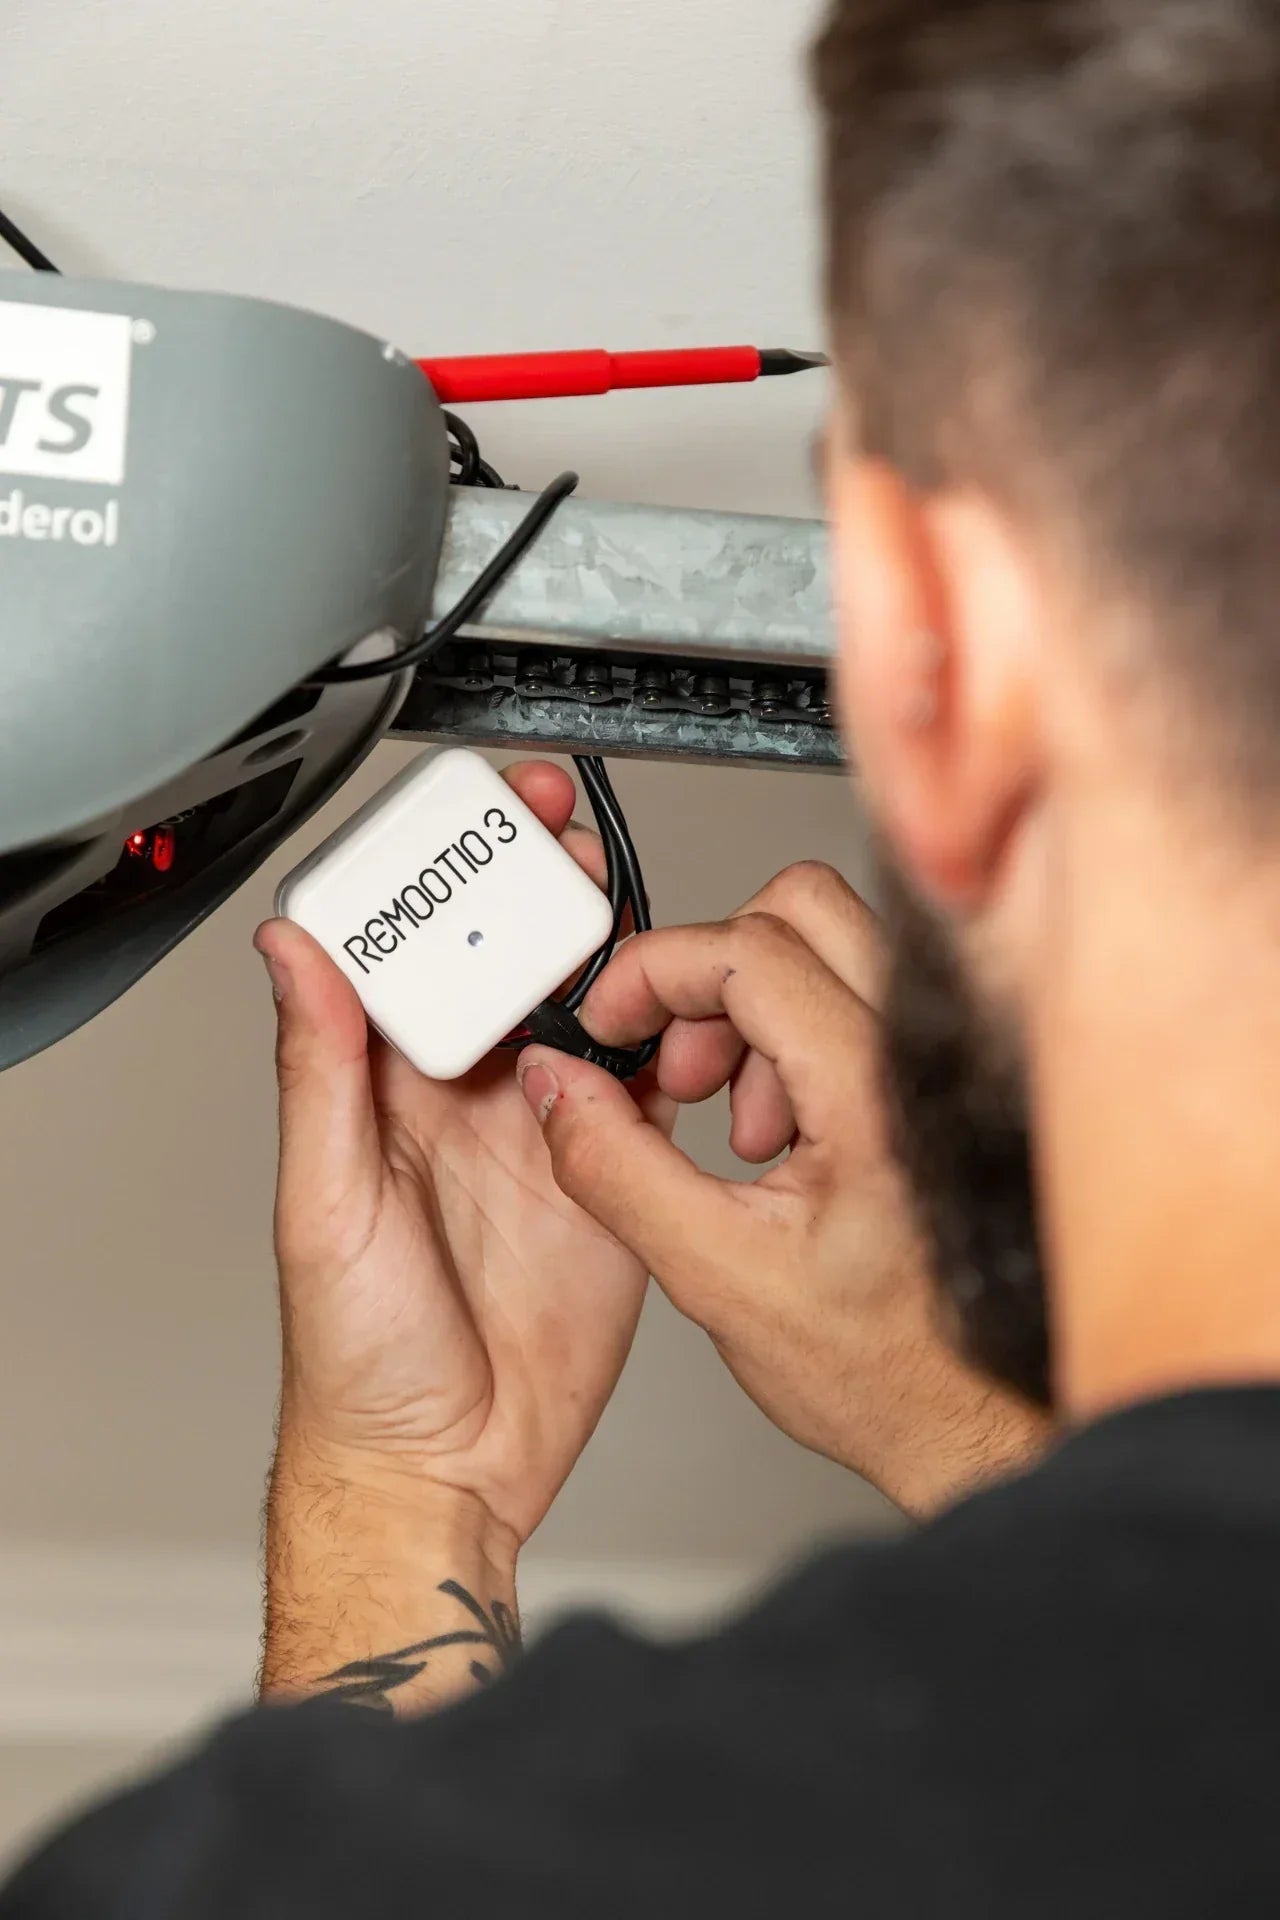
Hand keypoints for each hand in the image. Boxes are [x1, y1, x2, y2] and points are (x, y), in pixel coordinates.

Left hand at [256, 761, 667, 1550]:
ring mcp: (545, 1133)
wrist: (450, 1466)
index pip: (418, 955)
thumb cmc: (360, 1358)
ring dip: (612, 953)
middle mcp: (470, 1100)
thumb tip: (291, 951)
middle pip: (513, 963)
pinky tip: (682, 1009)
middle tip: (564, 836)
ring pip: (590, 1010)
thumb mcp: (324, 1204)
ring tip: (628, 911)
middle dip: (539, 887)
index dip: (446, 878)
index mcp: (388, 1092)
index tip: (475, 821)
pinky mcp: (612, 1175)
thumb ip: (320, 1073)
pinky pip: (651, 1088)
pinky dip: (674, 1042)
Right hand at [519, 863, 1049, 1519]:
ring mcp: (949, 1057)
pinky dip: (797, 1033)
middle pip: (802, 905)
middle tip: (682, 1065)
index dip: (657, 971)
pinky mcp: (946, 1076)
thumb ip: (617, 1169)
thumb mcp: (715, 1278)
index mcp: (877, 1095)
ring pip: (833, 940)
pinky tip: (780, 1136)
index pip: (753, 949)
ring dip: (754, 1009)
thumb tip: (558, 1087)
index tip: (612, 1020)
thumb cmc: (887, 1373)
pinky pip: (861, 992)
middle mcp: (930, 1053)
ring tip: (738, 1127)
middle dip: (712, 971)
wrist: (982, 1426)